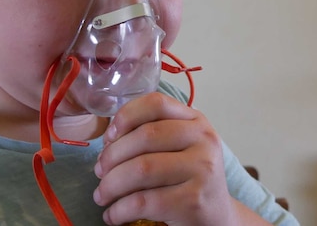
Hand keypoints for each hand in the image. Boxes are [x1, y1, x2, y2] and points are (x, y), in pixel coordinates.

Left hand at [92, 93, 236, 225]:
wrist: (217, 217)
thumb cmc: (189, 181)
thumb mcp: (181, 148)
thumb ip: (153, 135)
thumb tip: (109, 142)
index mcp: (196, 121)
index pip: (156, 103)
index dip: (126, 115)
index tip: (109, 136)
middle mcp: (203, 140)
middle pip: (145, 137)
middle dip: (111, 156)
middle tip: (99, 172)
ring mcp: (201, 170)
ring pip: (141, 169)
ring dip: (111, 185)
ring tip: (102, 196)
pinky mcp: (192, 201)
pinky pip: (143, 201)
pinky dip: (119, 210)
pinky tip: (113, 215)